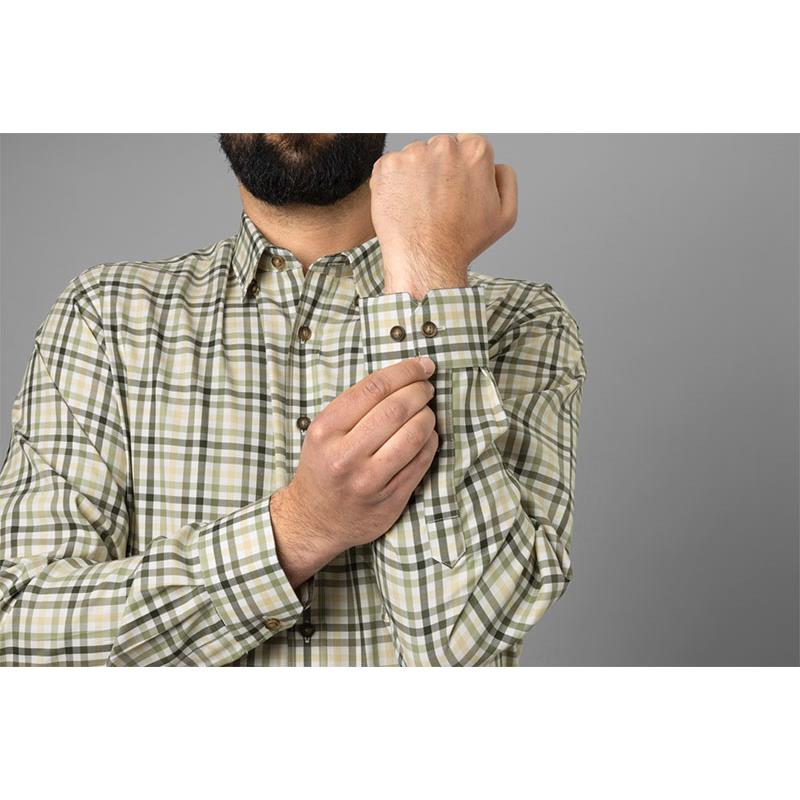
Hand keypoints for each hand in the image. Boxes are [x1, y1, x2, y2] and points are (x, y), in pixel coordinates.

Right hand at [279, 356, 438, 561]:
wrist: (312, 520)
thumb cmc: (323, 466)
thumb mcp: (324, 432)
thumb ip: (357, 406)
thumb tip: (405, 375)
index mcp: (326, 430)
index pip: (374, 388)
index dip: (405, 371)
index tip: (422, 365)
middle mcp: (346, 456)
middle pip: (397, 409)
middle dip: (420, 391)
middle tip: (427, 387)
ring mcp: (369, 481)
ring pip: (413, 436)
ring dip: (428, 417)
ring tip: (427, 412)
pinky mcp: (390, 499)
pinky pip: (421, 461)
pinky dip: (430, 442)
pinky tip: (426, 436)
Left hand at [369, 133, 517, 301]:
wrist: (425, 261)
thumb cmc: (462, 243)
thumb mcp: (505, 215)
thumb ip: (506, 179)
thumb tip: (496, 165)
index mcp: (475, 152)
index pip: (467, 144)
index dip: (463, 169)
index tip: (456, 188)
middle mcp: (444, 146)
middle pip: (440, 148)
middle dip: (439, 168)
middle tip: (439, 201)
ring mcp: (413, 155)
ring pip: (415, 157)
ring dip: (417, 175)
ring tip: (421, 206)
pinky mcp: (387, 166)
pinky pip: (392, 167)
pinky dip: (396, 183)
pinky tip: (405, 205)